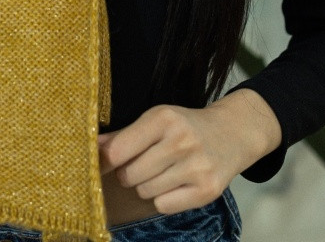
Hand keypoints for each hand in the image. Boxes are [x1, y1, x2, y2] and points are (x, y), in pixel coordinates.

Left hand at [98, 90, 280, 214]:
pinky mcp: (207, 190)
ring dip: (147, 186)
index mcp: (163, 118)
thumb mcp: (156, 120)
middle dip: (130, 173)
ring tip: (162, 171)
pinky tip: (175, 183)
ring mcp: (196, 167)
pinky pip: (164, 205)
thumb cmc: (186, 126)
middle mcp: (181, 140)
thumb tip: (93, 147)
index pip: (119, 150)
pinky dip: (163, 199)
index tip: (105, 163)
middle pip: (130, 174)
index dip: (107, 161)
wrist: (232, 133)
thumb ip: (124, 135)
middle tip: (143, 164)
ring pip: (145, 191)